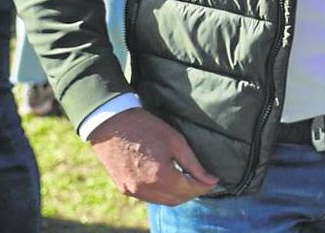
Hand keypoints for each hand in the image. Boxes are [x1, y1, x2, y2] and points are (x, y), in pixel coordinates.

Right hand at [88, 107, 218, 205]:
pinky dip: (162, 193)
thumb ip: (193, 164)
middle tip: (202, 181)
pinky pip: (149, 197)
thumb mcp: (175, 141)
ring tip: (187, 180)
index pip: (189, 191)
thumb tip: (211, 180)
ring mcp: (133, 191)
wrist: (111, 123)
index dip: (204, 187)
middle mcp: (146, 189)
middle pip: (176, 200)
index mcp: (160, 176)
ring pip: (163, 201)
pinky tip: (168, 180)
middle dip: (192, 192)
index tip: (214, 181)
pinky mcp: (124, 189)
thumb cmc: (146, 127)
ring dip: (177, 194)